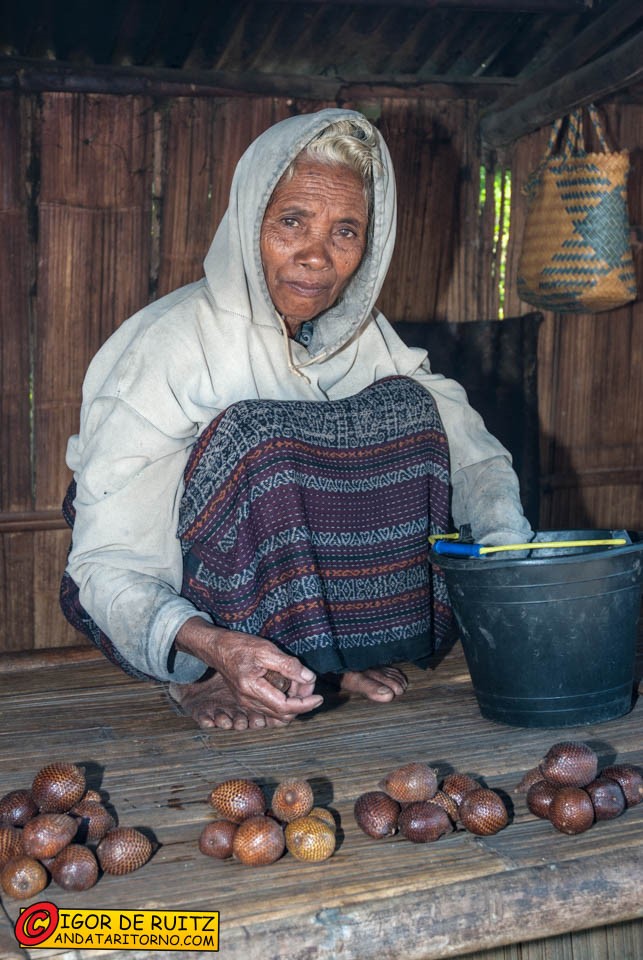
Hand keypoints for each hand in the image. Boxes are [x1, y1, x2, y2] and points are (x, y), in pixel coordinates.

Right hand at [175, 618, 322, 722]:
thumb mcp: (266, 650)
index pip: (284, 707)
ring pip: (276, 713)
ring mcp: (246, 702)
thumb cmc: (238, 646)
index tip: (319, 697)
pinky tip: (288, 685)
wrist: (216, 647)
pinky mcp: (247, 699)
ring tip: (300, 682)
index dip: (304, 705)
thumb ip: (288, 665)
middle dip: (300, 702)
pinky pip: (269, 708)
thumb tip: (309, 677)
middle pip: (282, 714)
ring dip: (293, 702)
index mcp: (252, 689)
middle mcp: (248, 701)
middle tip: (309, 683)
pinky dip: (283, 701)